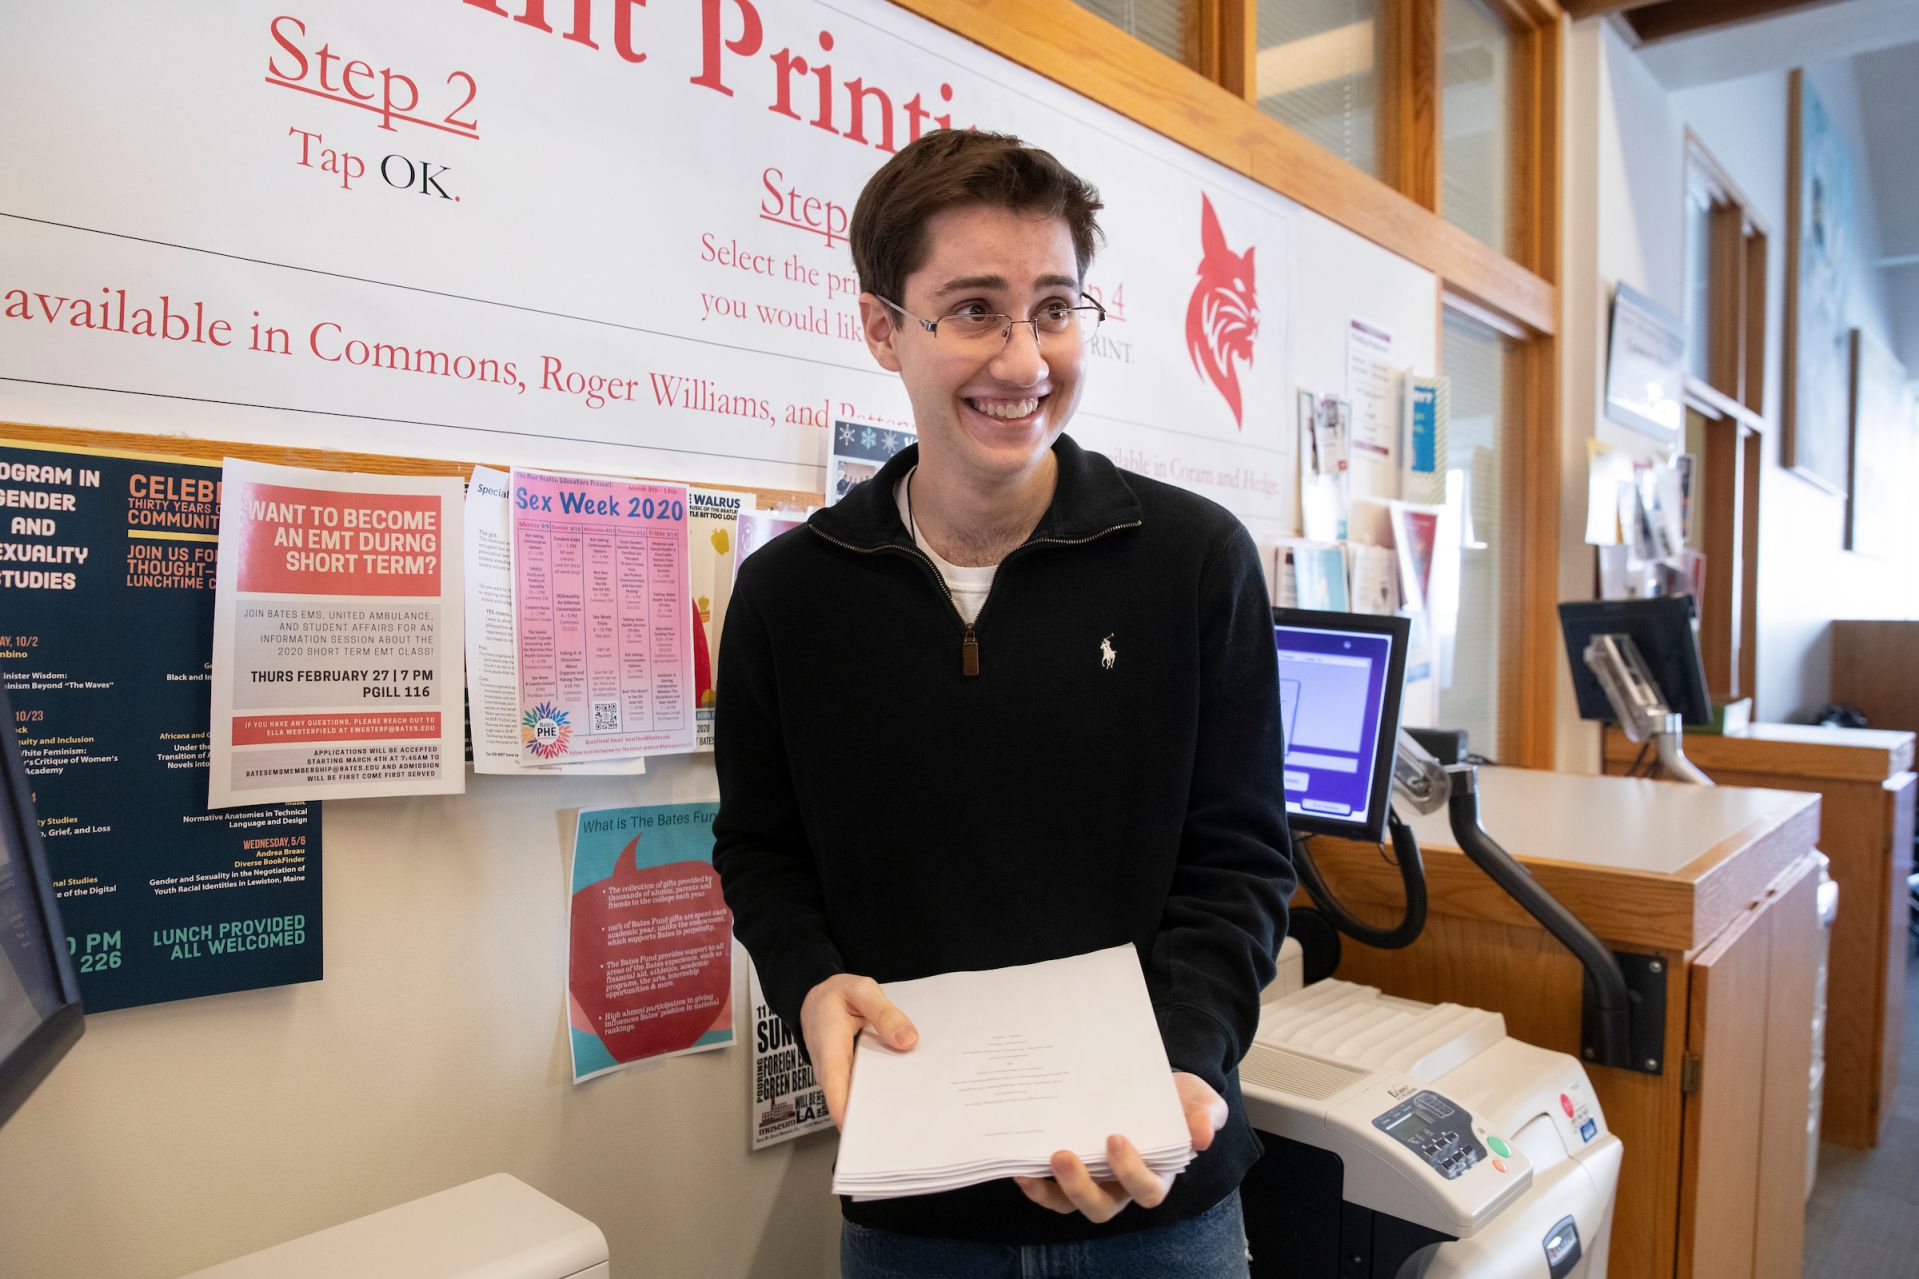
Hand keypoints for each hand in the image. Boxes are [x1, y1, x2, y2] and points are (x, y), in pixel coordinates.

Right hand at [800, 973, 917, 1127]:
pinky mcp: (847, 1076)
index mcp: (830, 1048)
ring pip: (860, 1098)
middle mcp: (830, 1070)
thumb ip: (885, 1014)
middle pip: (851, 1102)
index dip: (849, 1115)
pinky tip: (904, 1091)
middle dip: (876, 1115)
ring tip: (912, 1112)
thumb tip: (907, 1041)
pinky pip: (865, 1088)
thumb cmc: (836, 995)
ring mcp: (838, 1076)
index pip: (836, 1090)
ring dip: (881, 1105)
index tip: (869, 1132)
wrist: (815, 998)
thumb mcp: (862, 991)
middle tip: (907, 1123)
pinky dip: (882, 1090)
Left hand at [1012, 1071, 1227, 1222]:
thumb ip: (1207, 1116)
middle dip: (1080, 1187)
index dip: (1130, 1172)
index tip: (1115, 1138)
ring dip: (1050, 1190)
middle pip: (1101, 1207)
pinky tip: (1019, 1161)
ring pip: (1070, 1203)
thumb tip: (1203, 1137)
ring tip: (1031, 1166)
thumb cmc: (1178, 1099)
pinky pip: (1050, 1187)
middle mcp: (1122, 1186)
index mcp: (1157, 1174)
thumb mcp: (1201, 1101)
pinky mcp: (1071, 1168)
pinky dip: (1034, 1181)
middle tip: (1063, 1154)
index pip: (1146, 1190)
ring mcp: (1094, 1179)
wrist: (1150, 1084)